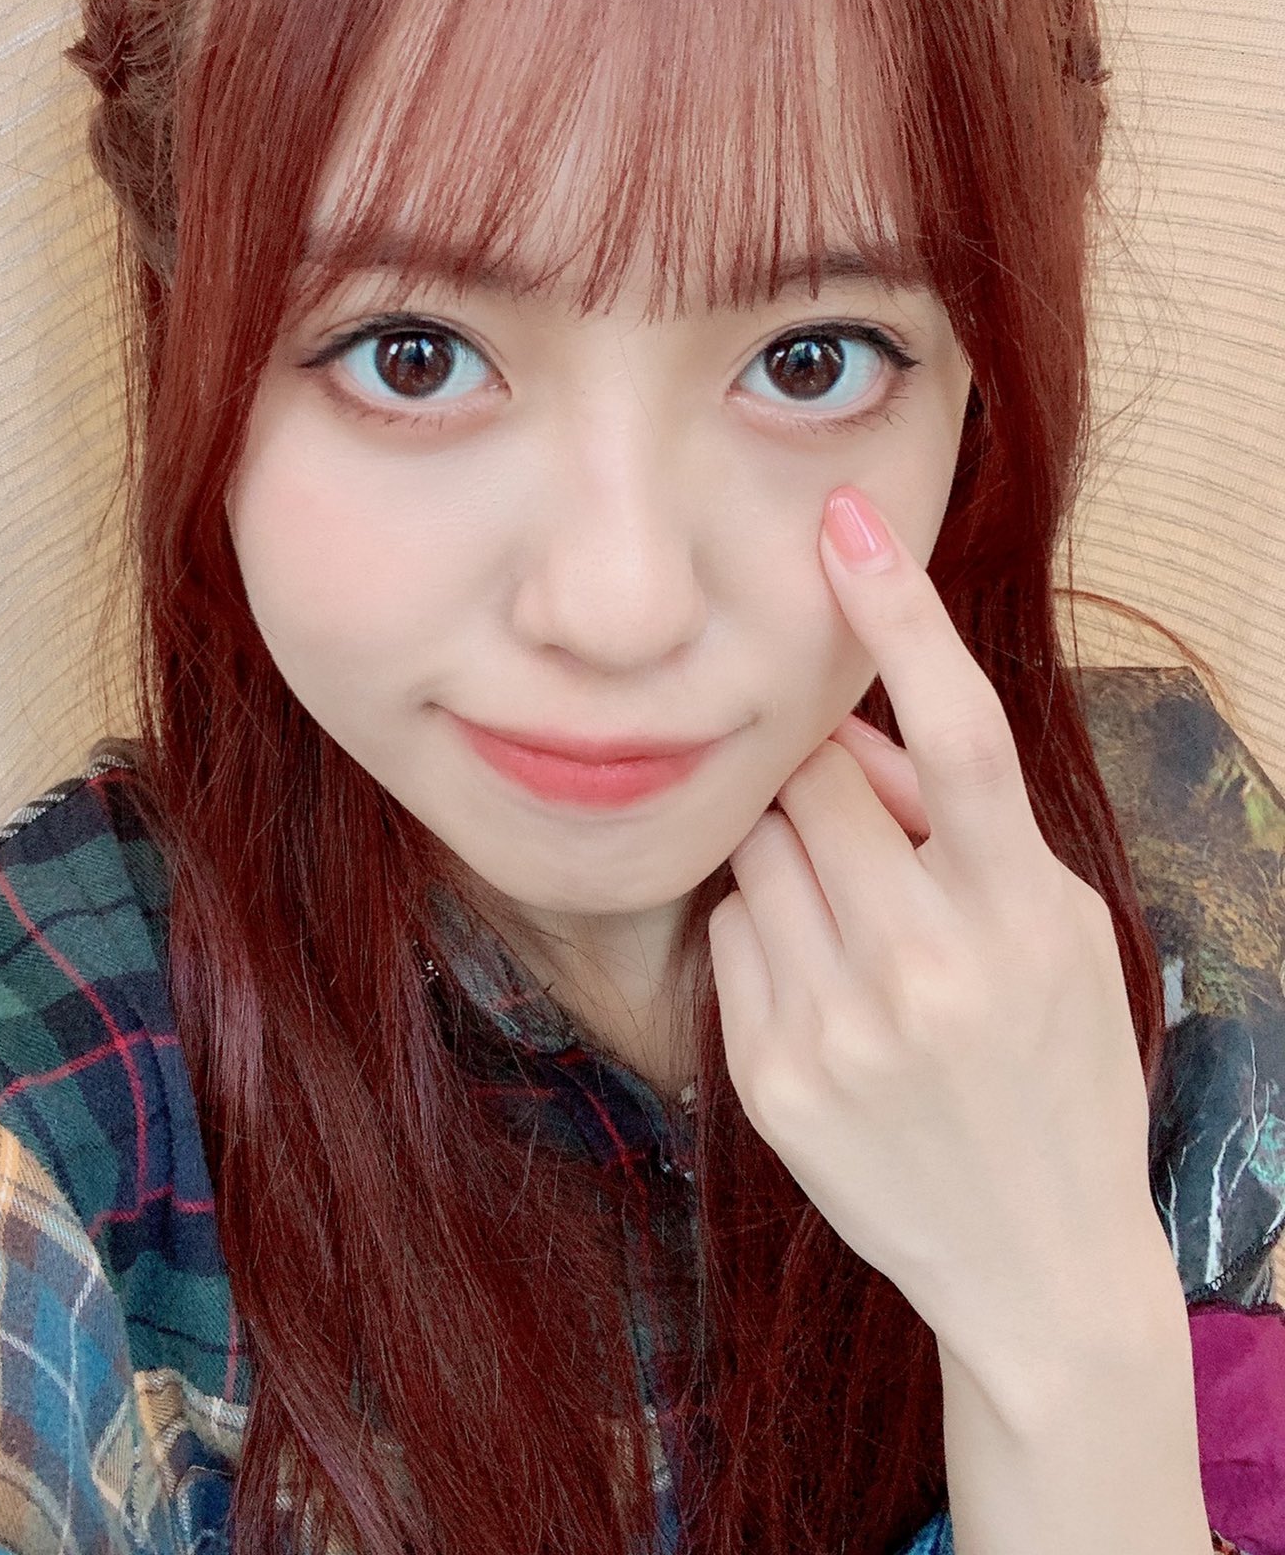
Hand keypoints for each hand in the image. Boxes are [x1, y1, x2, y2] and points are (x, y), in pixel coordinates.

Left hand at [706, 485, 1171, 1384]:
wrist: (1036, 1263)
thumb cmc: (1056, 1071)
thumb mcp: (1058, 932)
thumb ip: (969, 824)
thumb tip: (864, 734)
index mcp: (1020, 910)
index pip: (960, 731)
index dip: (904, 615)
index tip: (848, 524)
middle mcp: (928, 963)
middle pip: (818, 782)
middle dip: (826, 785)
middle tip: (867, 843)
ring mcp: (843, 1025)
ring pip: (759, 849)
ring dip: (792, 858)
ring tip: (855, 935)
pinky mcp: (773, 1077)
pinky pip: (728, 934)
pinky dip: (762, 937)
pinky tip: (824, 999)